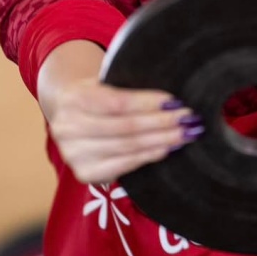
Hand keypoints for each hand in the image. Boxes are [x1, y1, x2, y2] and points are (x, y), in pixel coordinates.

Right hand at [47, 79, 202, 184]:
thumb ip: (128, 85)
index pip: (118, 102)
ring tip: (184, 134)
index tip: (175, 102)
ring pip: (128, 147)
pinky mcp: (84, 174)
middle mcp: (68, 128)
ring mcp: (74, 154)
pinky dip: (149, 156)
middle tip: (188, 119)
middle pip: (125, 127)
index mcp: (73, 98)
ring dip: (161, 140)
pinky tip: (167, 149)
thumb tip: (171, 97)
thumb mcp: (104, 82)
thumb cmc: (96, 96)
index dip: (148, 103)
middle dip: (161, 123)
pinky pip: (124, 165)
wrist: (68, 117)